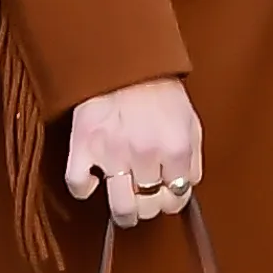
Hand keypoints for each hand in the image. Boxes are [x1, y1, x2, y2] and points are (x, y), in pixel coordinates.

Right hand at [66, 80, 202, 227]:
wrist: (120, 58)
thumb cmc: (157, 88)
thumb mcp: (190, 120)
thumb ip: (193, 158)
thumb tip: (185, 186)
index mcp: (176, 148)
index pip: (178, 198)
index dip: (171, 198)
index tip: (164, 193)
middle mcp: (146, 155)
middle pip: (150, 206)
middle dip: (149, 204)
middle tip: (144, 196)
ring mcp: (112, 153)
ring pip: (121, 208)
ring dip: (125, 213)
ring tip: (124, 208)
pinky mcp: (83, 147)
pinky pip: (80, 186)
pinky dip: (85, 189)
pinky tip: (93, 180)